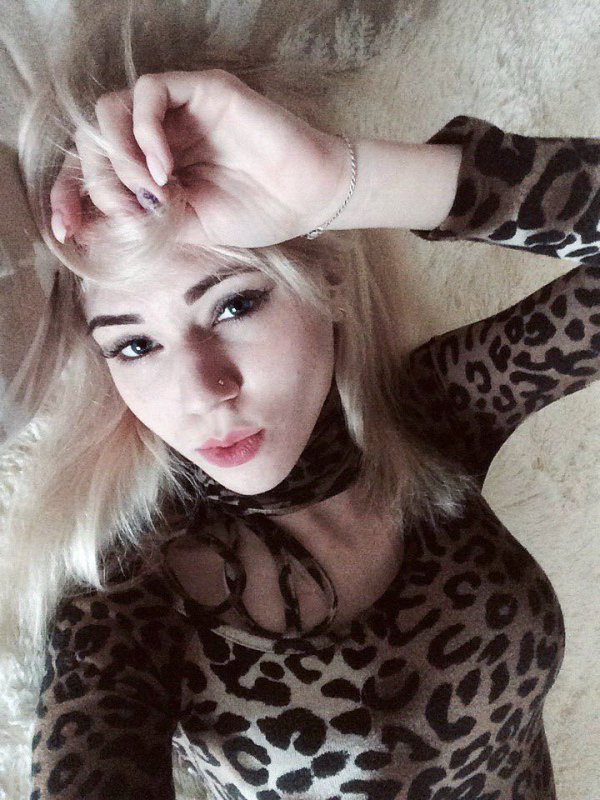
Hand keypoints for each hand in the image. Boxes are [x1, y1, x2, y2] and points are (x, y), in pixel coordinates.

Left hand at [50, 69, 351, 247]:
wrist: (306, 200)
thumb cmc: (256, 214)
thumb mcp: (185, 228)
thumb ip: (140, 220)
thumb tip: (86, 228)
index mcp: (152, 168)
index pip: (94, 168)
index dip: (71, 194)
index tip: (67, 230)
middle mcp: (159, 136)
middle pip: (95, 139)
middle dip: (99, 179)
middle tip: (130, 210)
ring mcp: (179, 111)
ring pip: (111, 110)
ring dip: (119, 154)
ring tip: (150, 189)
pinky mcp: (200, 90)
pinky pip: (150, 92)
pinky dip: (144, 130)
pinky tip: (163, 168)